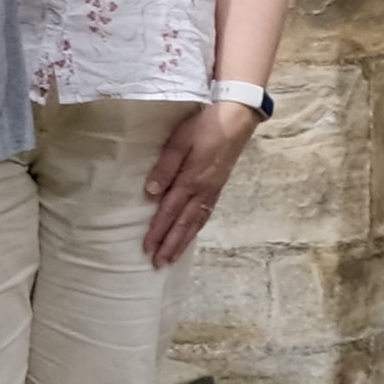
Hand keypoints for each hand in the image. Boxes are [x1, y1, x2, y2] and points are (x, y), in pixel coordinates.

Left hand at [142, 99, 260, 265]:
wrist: (236, 119)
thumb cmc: (204, 126)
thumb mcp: (179, 141)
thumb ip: (165, 166)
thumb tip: (151, 192)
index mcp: (191, 180)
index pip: (169, 211)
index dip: (158, 231)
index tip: (147, 248)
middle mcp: (203, 191)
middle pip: (184, 224)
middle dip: (170, 244)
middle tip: (158, 264)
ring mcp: (212, 190)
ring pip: (196, 222)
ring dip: (183, 241)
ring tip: (172, 257)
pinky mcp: (218, 187)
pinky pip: (205, 214)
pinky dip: (196, 228)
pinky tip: (191, 234)